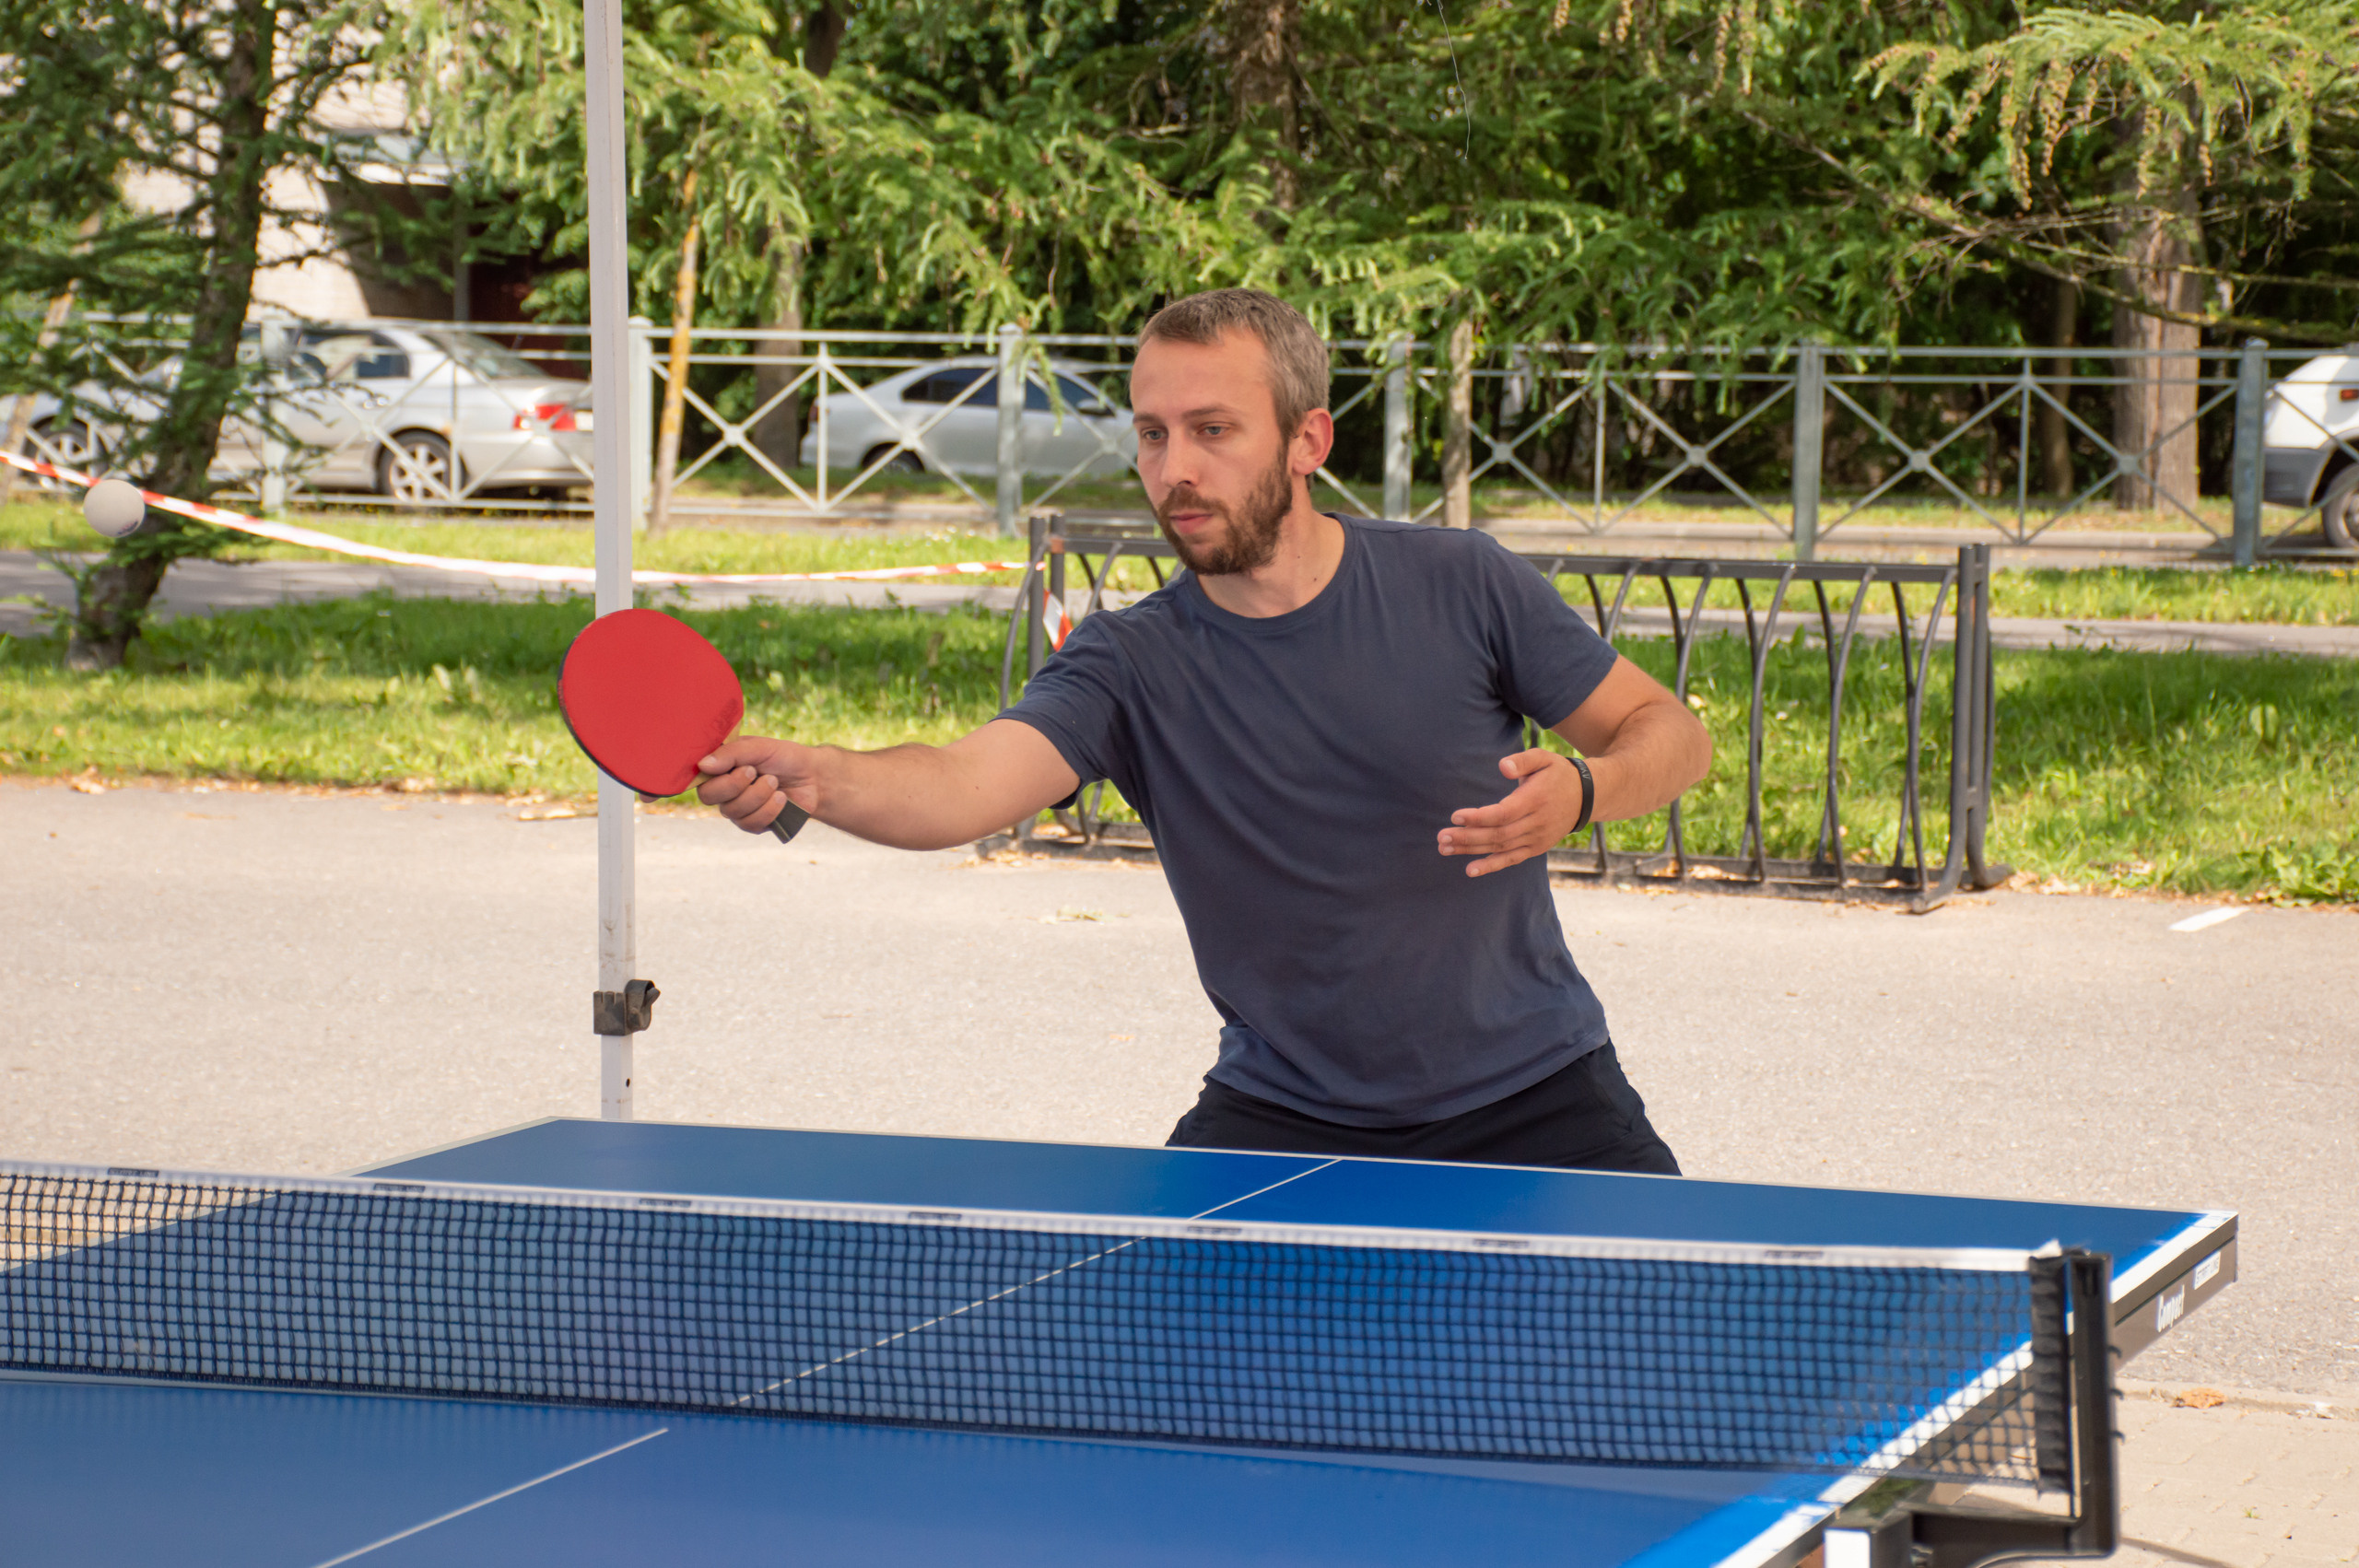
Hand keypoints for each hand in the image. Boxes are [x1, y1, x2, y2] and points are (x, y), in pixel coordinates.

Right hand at [692, 736, 816, 834]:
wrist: (812, 777)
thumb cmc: (783, 757)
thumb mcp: (760, 747)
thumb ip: (732, 753)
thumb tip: (703, 765)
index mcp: (720, 768)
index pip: (700, 778)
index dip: (718, 777)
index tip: (744, 767)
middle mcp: (723, 790)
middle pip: (709, 797)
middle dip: (736, 785)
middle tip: (756, 772)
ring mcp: (736, 809)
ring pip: (733, 811)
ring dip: (758, 796)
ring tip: (775, 783)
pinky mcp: (753, 824)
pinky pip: (751, 824)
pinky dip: (769, 810)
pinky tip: (781, 799)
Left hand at [1437, 748, 1586, 877]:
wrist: (1586, 797)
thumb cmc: (1557, 774)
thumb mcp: (1544, 758)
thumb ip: (1523, 761)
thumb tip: (1503, 767)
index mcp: (1535, 800)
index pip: (1503, 814)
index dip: (1479, 818)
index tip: (1455, 816)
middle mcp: (1536, 823)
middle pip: (1498, 834)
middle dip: (1467, 837)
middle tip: (1441, 837)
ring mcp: (1537, 839)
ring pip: (1501, 848)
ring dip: (1471, 850)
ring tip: (1445, 848)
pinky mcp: (1536, 848)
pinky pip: (1511, 860)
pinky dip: (1491, 866)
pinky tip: (1470, 870)